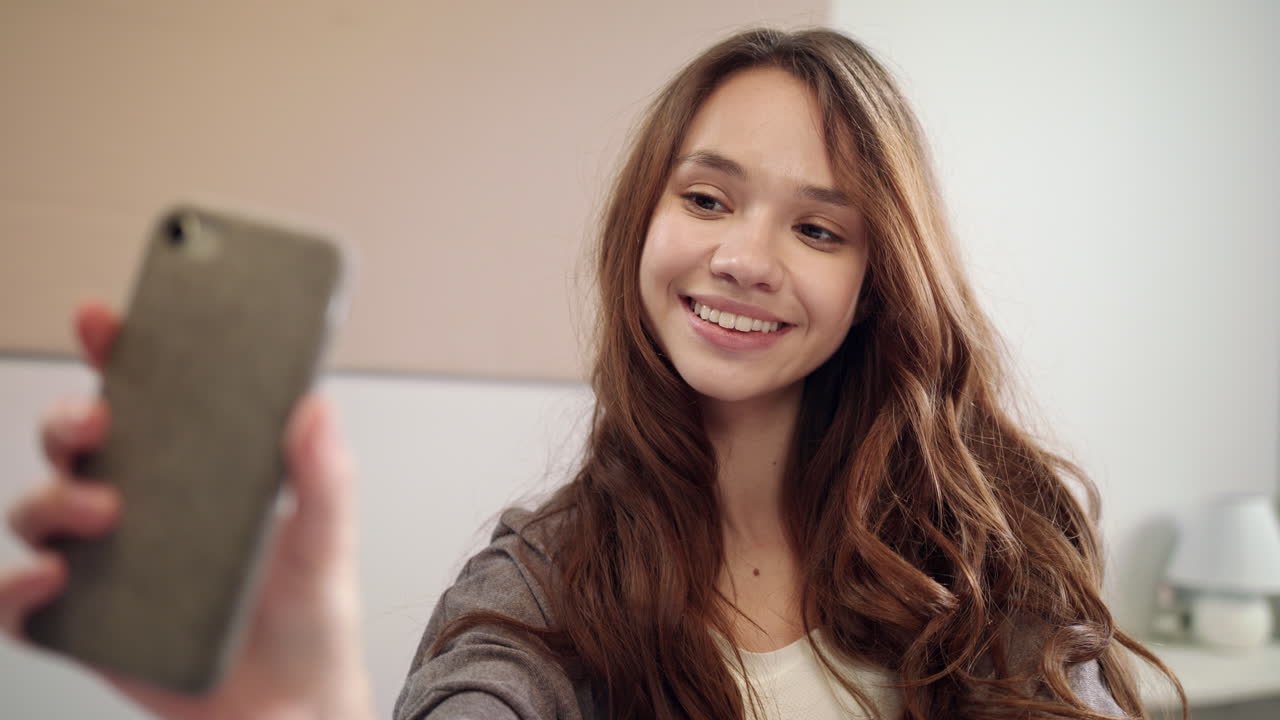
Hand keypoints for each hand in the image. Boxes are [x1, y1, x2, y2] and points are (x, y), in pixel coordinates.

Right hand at [1, 301, 374, 719]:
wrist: (293, 711)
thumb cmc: (309, 621)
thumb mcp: (326, 542)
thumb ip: (323, 478)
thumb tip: (316, 405)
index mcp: (200, 475)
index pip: (152, 400)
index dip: (119, 353)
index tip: (107, 318)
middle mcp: (147, 511)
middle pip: (79, 444)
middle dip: (71, 419)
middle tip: (100, 422)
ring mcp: (110, 566)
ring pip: (41, 511)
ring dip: (52, 499)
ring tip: (103, 512)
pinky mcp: (88, 625)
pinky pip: (22, 604)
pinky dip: (17, 589)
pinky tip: (53, 579)